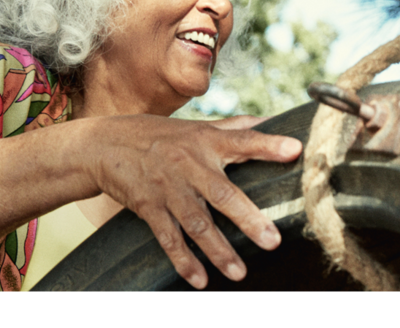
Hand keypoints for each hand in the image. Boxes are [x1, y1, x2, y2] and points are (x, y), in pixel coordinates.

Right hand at [88, 115, 301, 288]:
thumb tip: (272, 121)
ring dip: (218, 250)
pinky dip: (183, 260)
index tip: (295, 150)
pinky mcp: (148, 207)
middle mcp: (190, 165)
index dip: (269, 144)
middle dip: (248, 218)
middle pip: (222, 193)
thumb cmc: (161, 135)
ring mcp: (168, 188)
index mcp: (207, 142)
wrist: (105, 144)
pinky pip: (168, 238)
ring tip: (239, 272)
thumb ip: (236, 127)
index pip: (243, 140)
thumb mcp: (198, 126)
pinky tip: (200, 279)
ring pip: (196, 223)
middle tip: (272, 241)